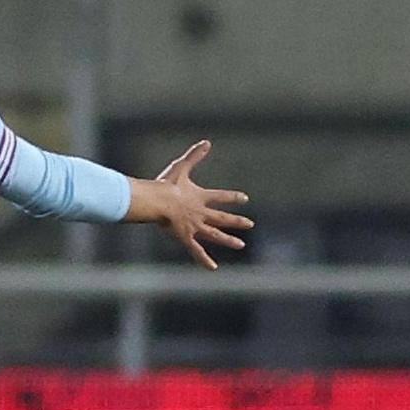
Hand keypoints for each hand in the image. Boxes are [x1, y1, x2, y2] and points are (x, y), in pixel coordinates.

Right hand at [136, 140, 252, 269]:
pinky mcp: (186, 236)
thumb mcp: (181, 167)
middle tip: (250, 224)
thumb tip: (206, 142)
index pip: (220, 197)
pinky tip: (213, 268)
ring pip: (215, 235)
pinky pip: (196, 251)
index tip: (245, 198)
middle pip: (222, 218)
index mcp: (200, 197)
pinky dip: (204, 260)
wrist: (158, 201)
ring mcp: (195, 226)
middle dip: (236, 221)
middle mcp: (201, 213)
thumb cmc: (166, 184)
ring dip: (228, 240)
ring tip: (241, 244)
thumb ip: (194, 156)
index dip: (232, 197)